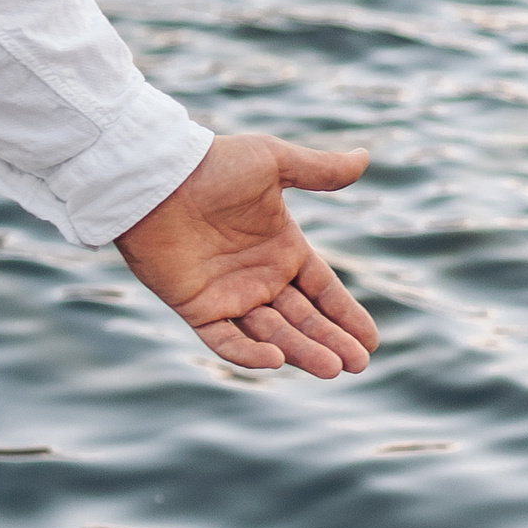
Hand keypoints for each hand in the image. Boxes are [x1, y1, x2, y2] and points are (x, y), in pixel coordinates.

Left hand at [115, 132, 378, 375]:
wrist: (156, 177)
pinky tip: (275, 360)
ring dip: (302, 351)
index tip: (372, 340)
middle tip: (359, 364)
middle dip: (332, 341)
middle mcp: (260, 277)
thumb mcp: (273, 162)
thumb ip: (319, 169)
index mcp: (283, 248)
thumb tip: (365, 158)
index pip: (324, 290)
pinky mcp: (197, 307)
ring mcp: (229, 295)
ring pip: (273, 333)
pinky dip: (248, 353)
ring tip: (332, 369)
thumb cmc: (213, 164)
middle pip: (304, 318)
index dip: (347, 314)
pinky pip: (226, 339)